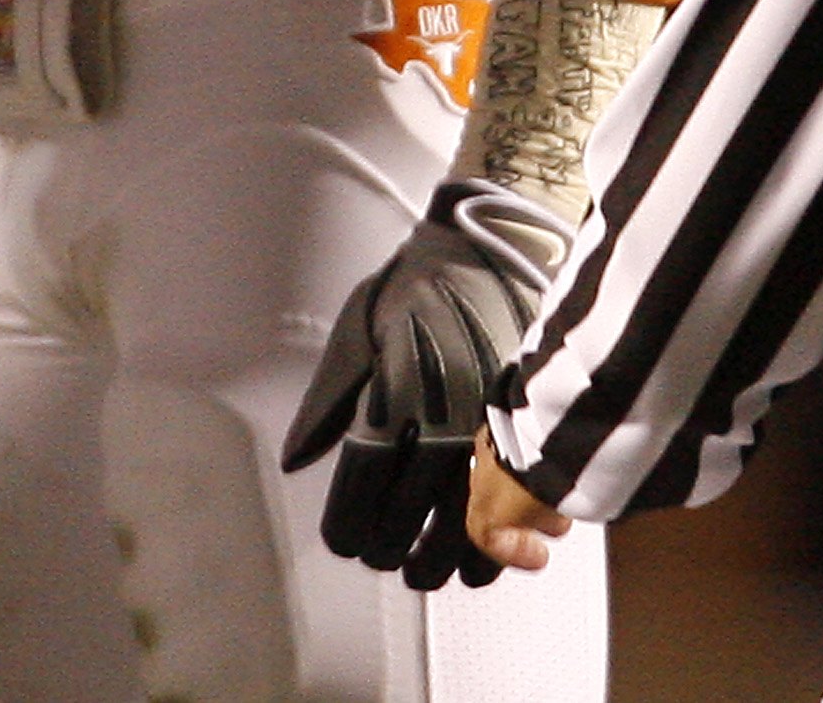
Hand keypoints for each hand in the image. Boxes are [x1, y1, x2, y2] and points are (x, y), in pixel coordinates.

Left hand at [281, 177, 566, 590]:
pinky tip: (479, 555)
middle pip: (411, 514)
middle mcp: (440, 411)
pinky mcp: (526, 425)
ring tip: (424, 570)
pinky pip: (517, 508)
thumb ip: (327, 401)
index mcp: (391, 386)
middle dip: (390, 549)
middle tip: (380, 557)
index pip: (363, 483)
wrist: (486, 252)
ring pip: (466, 525)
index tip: (344, 541)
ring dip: (443, 560)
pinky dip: (499, 545)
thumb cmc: (411, 289)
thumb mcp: (355, 330)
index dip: (350, 526)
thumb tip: (296, 461)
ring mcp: (489, 422)